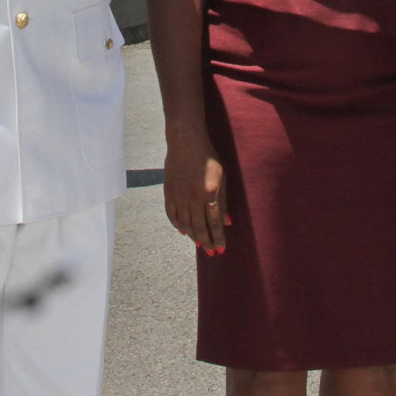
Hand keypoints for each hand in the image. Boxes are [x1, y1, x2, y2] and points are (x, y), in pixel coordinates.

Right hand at [162, 130, 228, 253]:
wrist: (185, 142)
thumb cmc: (208, 158)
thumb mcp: (221, 177)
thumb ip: (223, 201)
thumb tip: (227, 222)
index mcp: (209, 193)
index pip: (214, 222)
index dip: (218, 238)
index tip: (221, 249)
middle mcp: (193, 197)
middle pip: (200, 227)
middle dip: (207, 242)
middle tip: (212, 253)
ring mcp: (179, 196)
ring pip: (185, 224)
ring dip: (194, 236)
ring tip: (200, 245)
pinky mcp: (168, 193)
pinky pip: (172, 215)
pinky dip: (178, 225)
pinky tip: (184, 232)